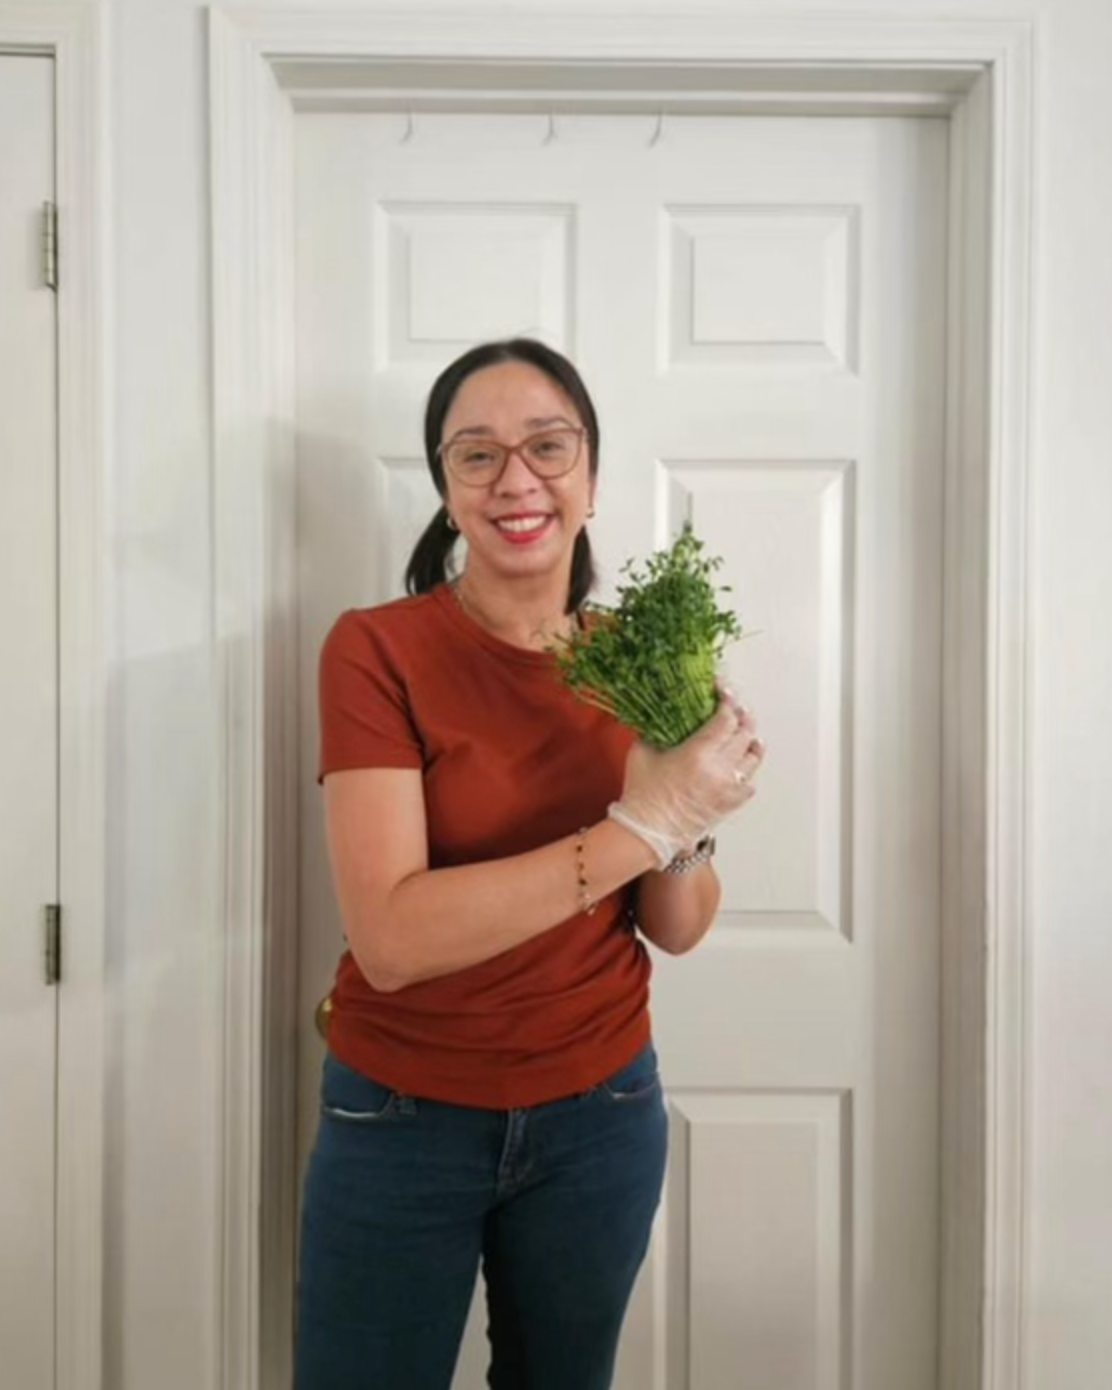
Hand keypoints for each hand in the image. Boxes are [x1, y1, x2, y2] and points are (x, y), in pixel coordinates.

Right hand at [609, 686, 765, 866]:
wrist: (647, 832)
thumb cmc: (642, 795)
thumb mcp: (643, 751)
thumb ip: (656, 729)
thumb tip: (662, 714)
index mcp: (698, 754)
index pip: (727, 718)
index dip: (728, 700)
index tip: (723, 690)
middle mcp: (719, 770)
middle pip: (745, 733)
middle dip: (741, 716)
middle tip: (735, 707)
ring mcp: (728, 789)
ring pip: (753, 758)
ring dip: (750, 741)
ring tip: (745, 734)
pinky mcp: (730, 805)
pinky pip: (749, 783)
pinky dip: (746, 771)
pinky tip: (739, 765)